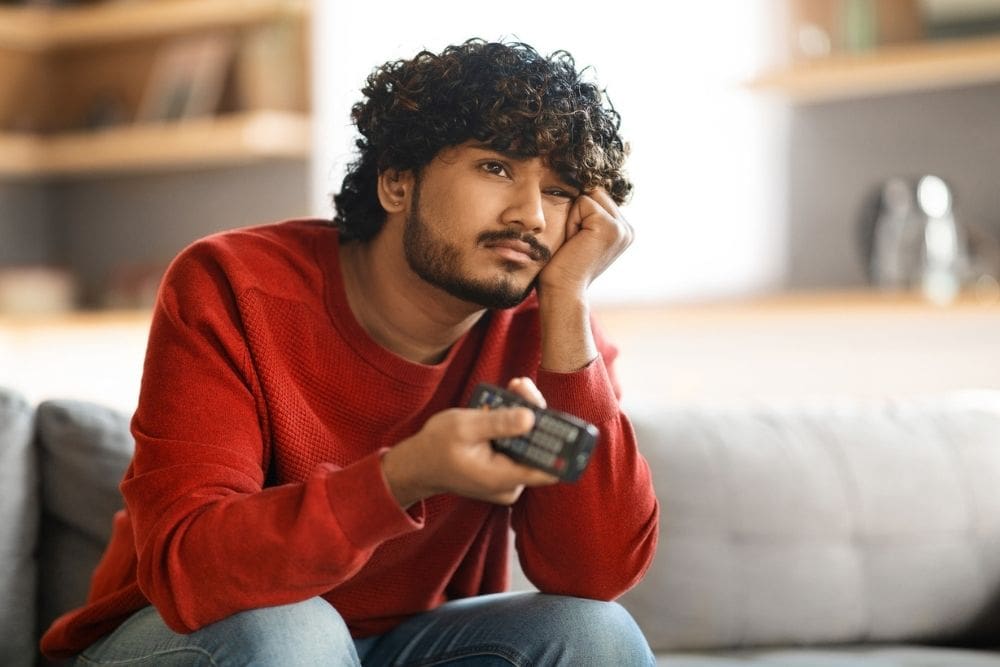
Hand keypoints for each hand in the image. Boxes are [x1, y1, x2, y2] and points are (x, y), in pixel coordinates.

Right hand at [381, 378, 557, 507]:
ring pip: (529, 444)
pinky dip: (514, 425)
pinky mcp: (504, 470)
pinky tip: (507, 402)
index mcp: (503, 478)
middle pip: (539, 448)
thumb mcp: (465, 427)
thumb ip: (499, 423)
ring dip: (524, 415)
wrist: (417, 464)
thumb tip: (532, 417)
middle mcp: (511, 484)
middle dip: (535, 414)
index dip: (560, 443)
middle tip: (521, 386)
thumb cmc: (436, 446)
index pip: (548, 467)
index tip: (561, 418)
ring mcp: (508, 479)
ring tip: (514, 387)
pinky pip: (518, 446)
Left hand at [537, 187, 633, 300]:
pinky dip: (571, 221)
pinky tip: (574, 242)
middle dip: (577, 212)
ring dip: (573, 216)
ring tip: (575, 242)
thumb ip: (587, 212)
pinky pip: (582, 202)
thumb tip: (582, 180)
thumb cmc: (562, 266)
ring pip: (588, 195)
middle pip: (594, 192)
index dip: (578, 214)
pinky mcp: (609, 226)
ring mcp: (622, 228)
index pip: (596, 197)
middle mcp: (627, 229)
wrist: (562, 291)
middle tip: (574, 243)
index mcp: (622, 230)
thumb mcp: (579, 234)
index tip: (576, 243)